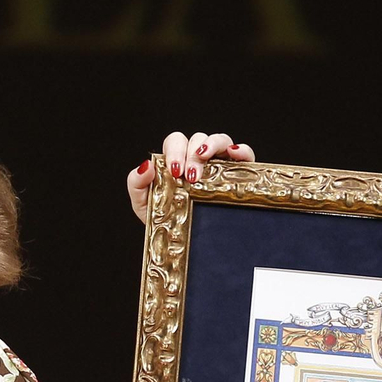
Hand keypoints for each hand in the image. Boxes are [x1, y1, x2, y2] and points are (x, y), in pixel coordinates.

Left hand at [127, 131, 255, 220]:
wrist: (183, 243)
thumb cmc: (165, 220)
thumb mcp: (145, 204)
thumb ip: (136, 183)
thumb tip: (146, 165)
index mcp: (177, 160)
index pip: (176, 141)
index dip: (176, 150)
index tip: (175, 171)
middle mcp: (199, 158)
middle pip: (198, 138)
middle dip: (193, 153)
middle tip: (191, 176)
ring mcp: (220, 163)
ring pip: (221, 140)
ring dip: (213, 145)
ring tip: (206, 160)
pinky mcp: (239, 173)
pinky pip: (245, 154)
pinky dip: (242, 150)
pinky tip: (234, 155)